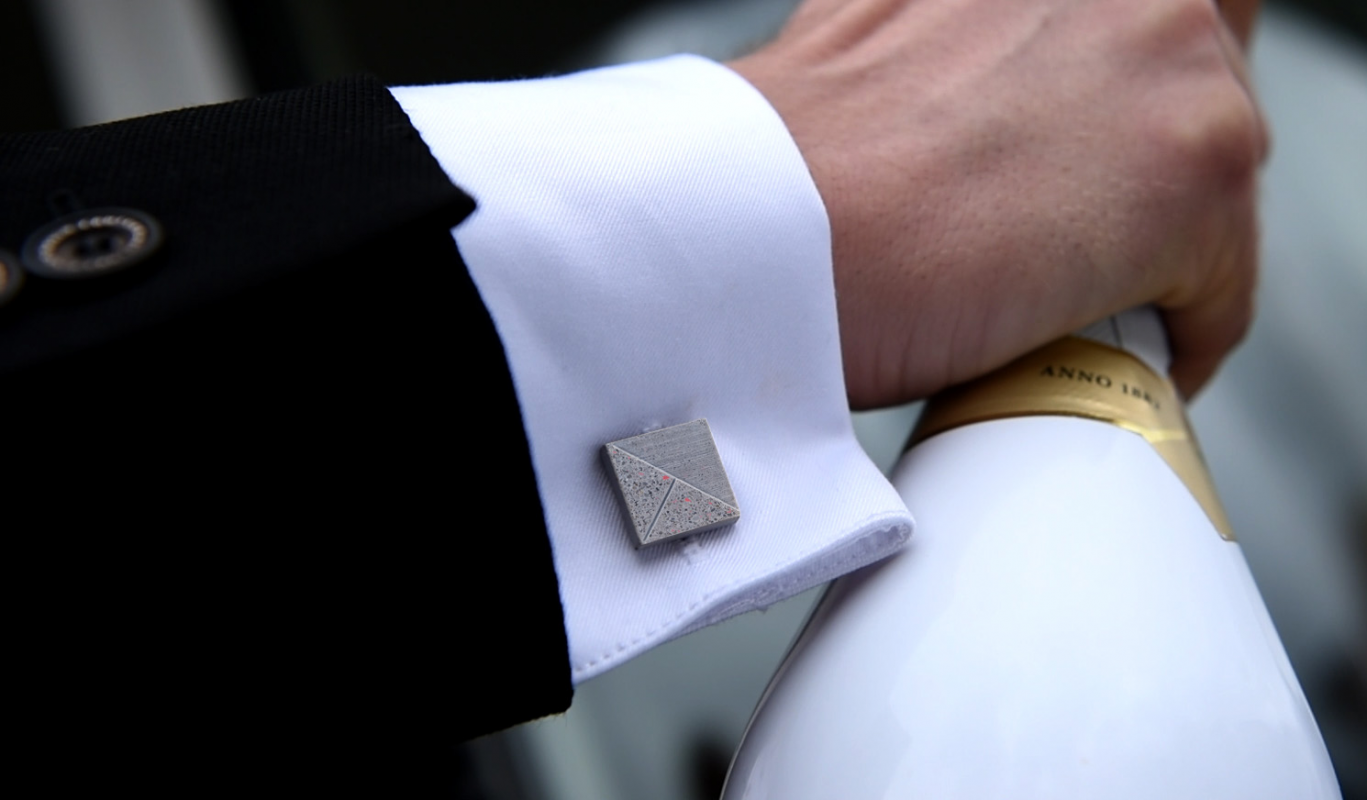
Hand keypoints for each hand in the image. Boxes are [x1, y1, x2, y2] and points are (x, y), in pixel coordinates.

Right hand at [730, 0, 1266, 405]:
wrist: (758, 231)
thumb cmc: (789, 164)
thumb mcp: (880, 46)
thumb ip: (966, 47)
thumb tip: (989, 105)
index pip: (1143, 17)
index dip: (1119, 92)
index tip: (1096, 150)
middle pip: (1196, 79)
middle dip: (1147, 157)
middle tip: (1083, 230)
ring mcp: (1165, 52)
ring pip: (1215, 175)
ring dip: (1164, 245)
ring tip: (1086, 302)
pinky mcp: (1193, 165)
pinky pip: (1224, 279)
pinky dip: (1181, 331)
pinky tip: (1121, 356)